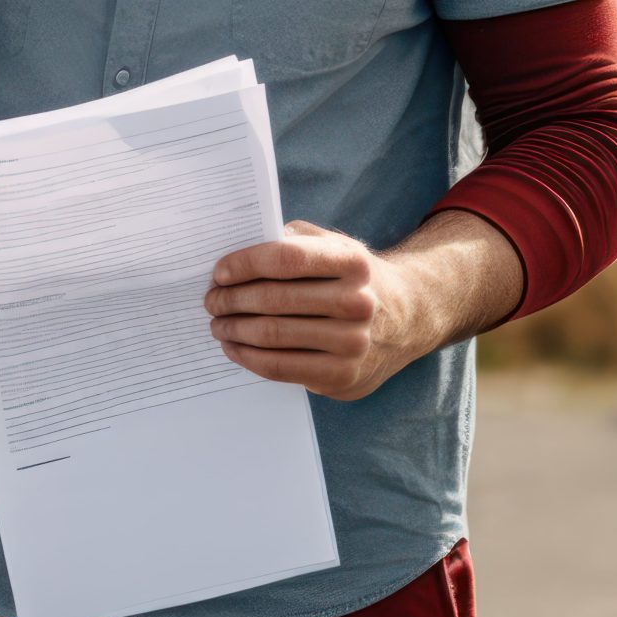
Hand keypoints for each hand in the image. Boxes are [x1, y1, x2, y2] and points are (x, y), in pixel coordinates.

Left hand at [203, 220, 429, 401]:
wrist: (405, 319)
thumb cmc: (352, 280)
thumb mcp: (334, 247)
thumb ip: (293, 240)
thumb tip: (239, 247)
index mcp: (352, 262)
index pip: (286, 258)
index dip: (245, 264)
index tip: (219, 273)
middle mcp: (358, 302)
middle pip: (274, 300)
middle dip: (231, 300)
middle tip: (211, 301)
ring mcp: (353, 343)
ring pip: (272, 336)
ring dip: (233, 330)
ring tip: (217, 324)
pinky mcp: (342, 376)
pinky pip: (280, 367)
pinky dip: (247, 357)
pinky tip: (233, 347)